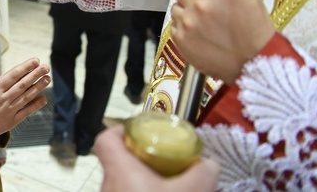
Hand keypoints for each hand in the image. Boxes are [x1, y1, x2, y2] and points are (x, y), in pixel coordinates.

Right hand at [0, 58, 49, 139]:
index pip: (13, 75)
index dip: (25, 67)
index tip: (35, 60)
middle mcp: (4, 98)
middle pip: (23, 84)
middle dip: (36, 74)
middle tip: (46, 66)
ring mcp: (9, 110)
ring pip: (27, 96)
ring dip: (38, 87)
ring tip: (48, 78)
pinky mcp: (11, 121)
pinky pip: (26, 112)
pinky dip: (36, 105)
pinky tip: (44, 99)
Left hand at [95, 125, 219, 191]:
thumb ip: (201, 176)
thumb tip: (210, 164)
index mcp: (118, 169)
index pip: (105, 139)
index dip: (121, 130)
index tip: (144, 132)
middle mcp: (110, 186)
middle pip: (121, 163)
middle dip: (146, 162)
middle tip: (170, 163)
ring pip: (128, 186)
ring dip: (149, 185)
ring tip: (176, 187)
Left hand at [170, 0, 274, 83]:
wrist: (254, 62)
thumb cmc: (254, 26)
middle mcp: (200, 0)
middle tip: (206, 4)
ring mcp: (188, 20)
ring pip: (176, 6)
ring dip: (187, 11)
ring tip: (206, 22)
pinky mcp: (180, 37)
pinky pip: (175, 24)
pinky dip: (185, 27)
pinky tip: (202, 34)